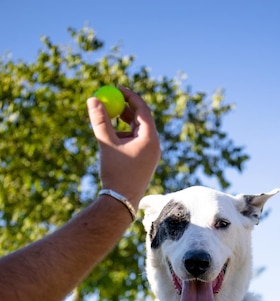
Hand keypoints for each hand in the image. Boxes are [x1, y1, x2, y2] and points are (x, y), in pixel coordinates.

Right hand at [87, 87, 160, 207]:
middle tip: (110, 100)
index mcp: (150, 139)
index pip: (143, 109)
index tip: (117, 88)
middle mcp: (154, 146)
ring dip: (121, 124)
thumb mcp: (106, 144)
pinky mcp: (145, 162)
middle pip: (142, 119)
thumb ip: (100, 120)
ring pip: (137, 131)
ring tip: (105, 127)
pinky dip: (123, 137)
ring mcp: (151, 155)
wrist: (121, 202)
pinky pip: (135, 143)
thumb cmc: (116, 173)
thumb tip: (93, 98)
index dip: (130, 96)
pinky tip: (110, 143)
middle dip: (125, 109)